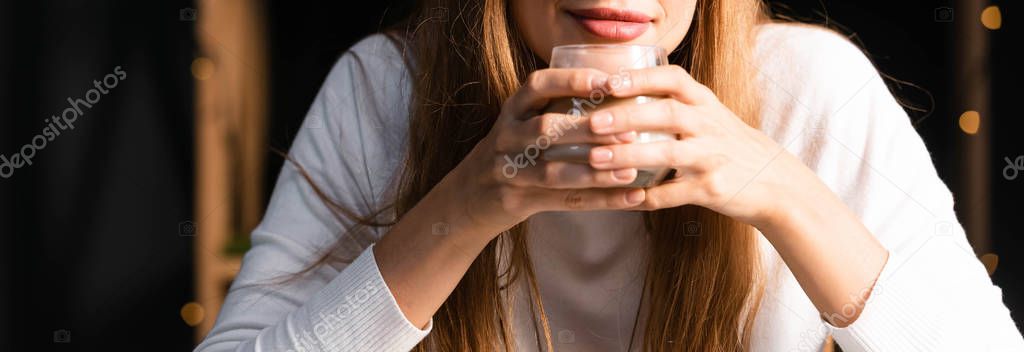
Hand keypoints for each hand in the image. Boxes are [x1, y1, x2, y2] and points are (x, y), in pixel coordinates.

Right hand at [448, 68, 647, 233]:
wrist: (468, 197)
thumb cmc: (512, 153)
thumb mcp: (521, 124)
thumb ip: (557, 110)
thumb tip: (620, 95)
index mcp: (512, 110)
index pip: (537, 85)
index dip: (572, 81)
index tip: (607, 82)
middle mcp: (506, 136)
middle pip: (546, 129)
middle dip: (587, 129)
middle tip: (628, 132)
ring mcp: (508, 170)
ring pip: (553, 171)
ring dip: (594, 172)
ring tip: (630, 170)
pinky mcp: (516, 200)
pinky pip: (563, 201)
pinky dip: (600, 200)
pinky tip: (630, 197)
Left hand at [584, 65, 821, 228]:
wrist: (774, 181)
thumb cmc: (727, 144)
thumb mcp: (709, 114)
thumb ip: (672, 103)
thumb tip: (614, 93)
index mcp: (705, 103)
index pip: (673, 79)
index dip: (640, 78)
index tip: (609, 82)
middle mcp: (710, 126)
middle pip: (667, 114)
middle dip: (626, 117)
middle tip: (592, 123)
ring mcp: (712, 158)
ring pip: (668, 154)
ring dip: (629, 156)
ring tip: (596, 159)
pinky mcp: (712, 189)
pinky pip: (673, 194)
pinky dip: (647, 197)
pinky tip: (622, 198)